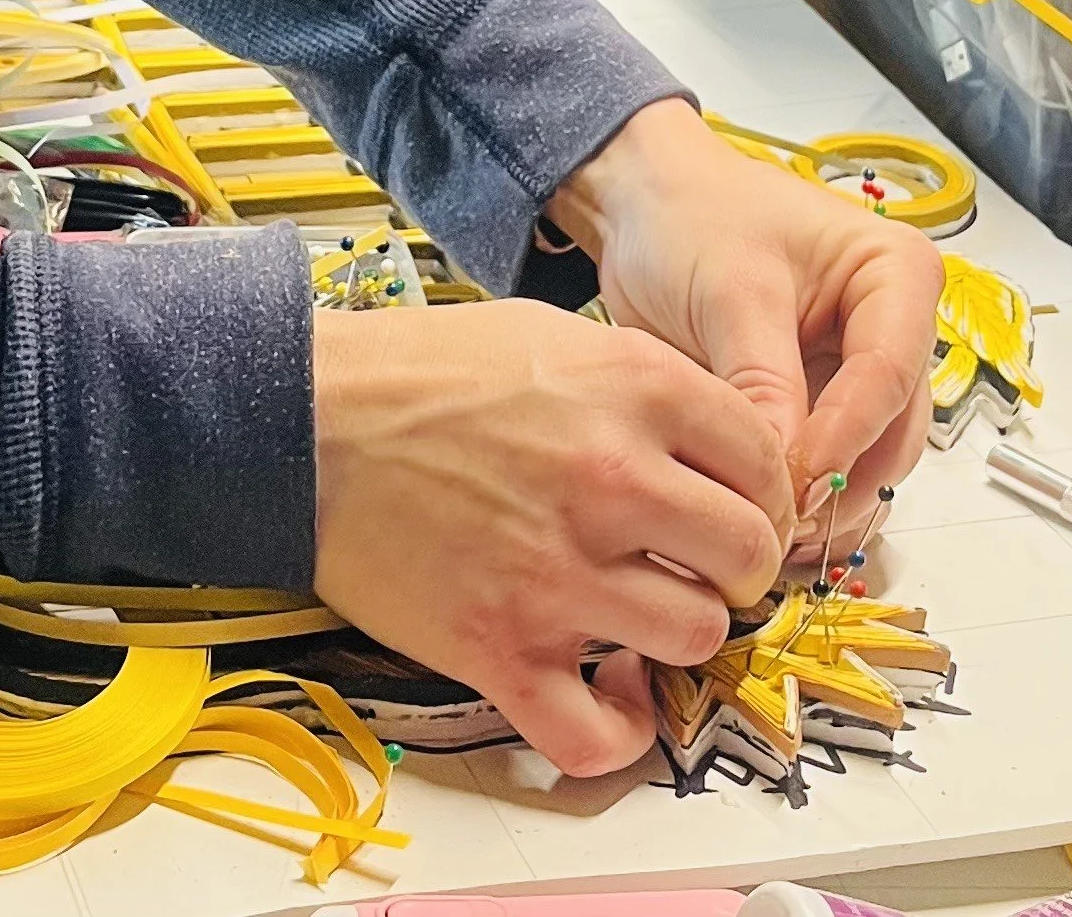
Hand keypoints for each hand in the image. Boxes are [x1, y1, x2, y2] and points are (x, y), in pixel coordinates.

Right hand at [312, 297, 790, 776]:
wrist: (305, 418)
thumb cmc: (421, 370)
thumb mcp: (550, 336)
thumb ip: (643, 385)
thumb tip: (715, 449)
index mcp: (631, 388)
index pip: (766, 464)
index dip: (760, 493)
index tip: (734, 508)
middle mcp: (610, 480)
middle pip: (746, 558)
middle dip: (733, 568)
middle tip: (695, 564)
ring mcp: (558, 571)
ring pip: (694, 639)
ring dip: (676, 633)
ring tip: (638, 611)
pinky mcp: (501, 647)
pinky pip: (600, 735)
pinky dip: (620, 730)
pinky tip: (611, 692)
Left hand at [548, 100, 944, 511]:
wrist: (642, 205)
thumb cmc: (689, 214)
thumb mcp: (729, 293)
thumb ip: (761, 383)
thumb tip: (786, 475)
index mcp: (894, 273)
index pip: (887, 373)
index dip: (845, 437)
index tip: (797, 484)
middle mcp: (893, 326)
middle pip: (892, 429)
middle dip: (842, 483)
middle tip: (783, 526)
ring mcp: (859, 369)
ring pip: (870, 460)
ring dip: (828, 504)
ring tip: (771, 535)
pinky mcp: (822, 402)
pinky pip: (832, 463)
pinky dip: (807, 498)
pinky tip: (767, 523)